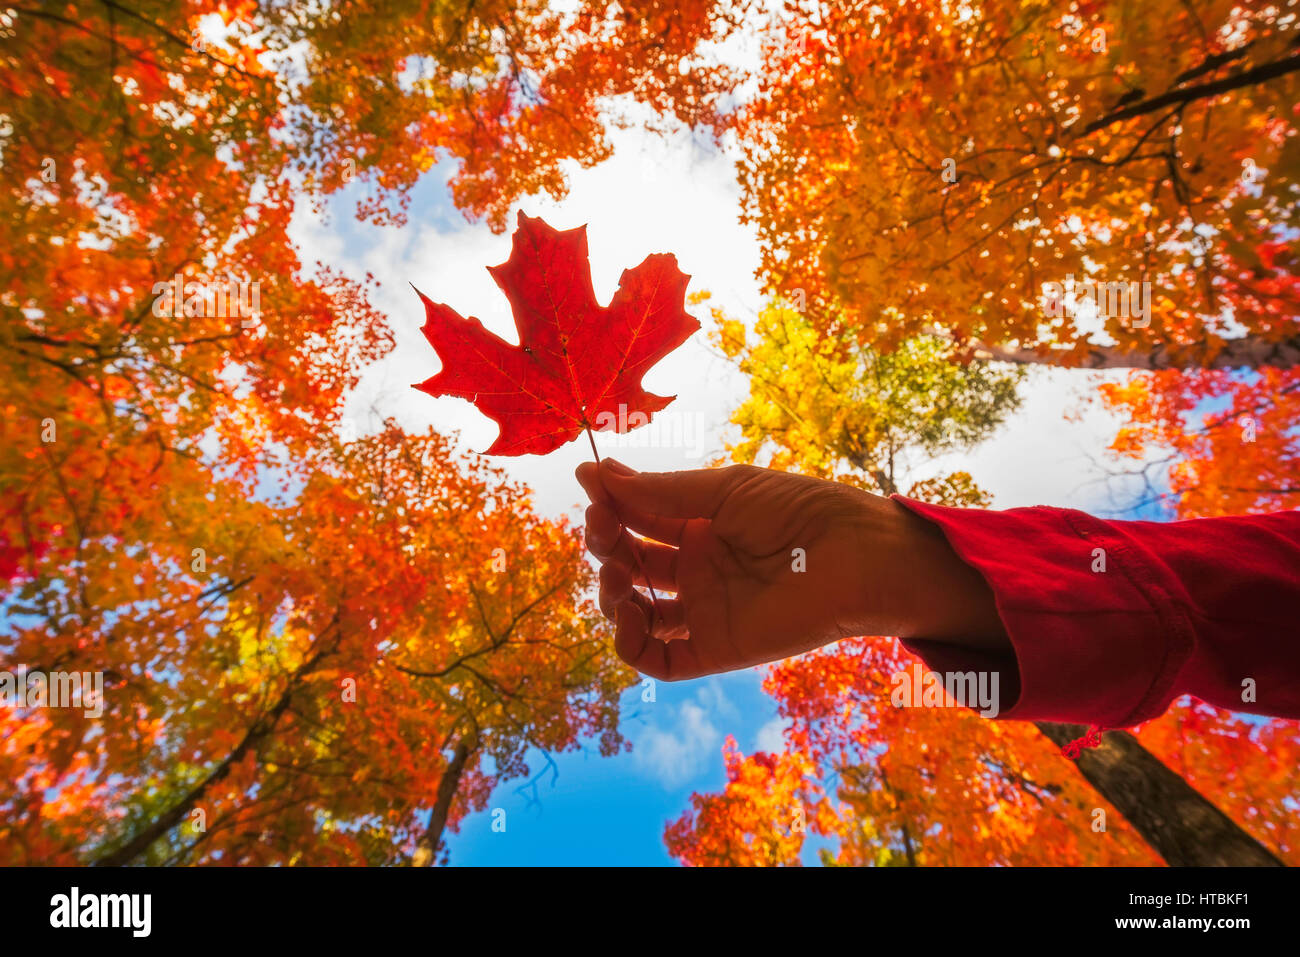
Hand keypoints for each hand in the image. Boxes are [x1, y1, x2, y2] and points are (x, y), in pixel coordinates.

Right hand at [576, 459, 1006, 680]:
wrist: (854, 556)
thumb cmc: (797, 511)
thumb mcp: (720, 491)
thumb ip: (657, 492)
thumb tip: (589, 472)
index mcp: (699, 524)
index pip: (635, 520)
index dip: (608, 509)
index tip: (591, 490)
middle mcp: (697, 567)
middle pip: (628, 564)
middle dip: (605, 547)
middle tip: (605, 532)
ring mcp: (703, 608)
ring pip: (635, 612)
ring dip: (611, 594)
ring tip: (618, 574)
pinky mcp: (714, 648)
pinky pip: (659, 659)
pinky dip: (631, 646)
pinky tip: (627, 620)